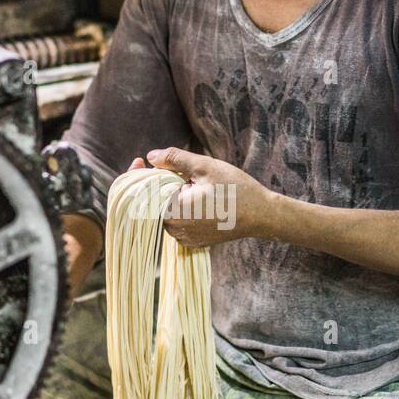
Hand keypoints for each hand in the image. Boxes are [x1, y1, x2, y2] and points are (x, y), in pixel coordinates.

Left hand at [141, 146, 274, 246]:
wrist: (262, 215)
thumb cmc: (236, 190)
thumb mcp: (205, 167)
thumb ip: (174, 160)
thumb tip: (151, 157)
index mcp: (174, 212)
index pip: (143, 194)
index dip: (136, 176)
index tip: (139, 161)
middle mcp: (175, 230)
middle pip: (152, 203)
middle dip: (156, 184)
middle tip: (171, 168)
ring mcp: (185, 238)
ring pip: (165, 212)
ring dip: (169, 196)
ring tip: (189, 182)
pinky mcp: (194, 241)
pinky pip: (177, 222)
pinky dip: (179, 207)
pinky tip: (195, 196)